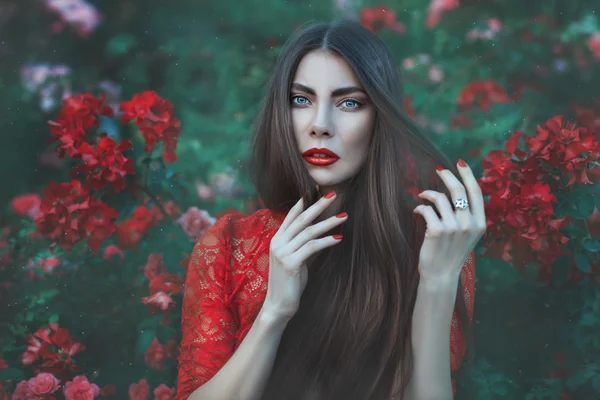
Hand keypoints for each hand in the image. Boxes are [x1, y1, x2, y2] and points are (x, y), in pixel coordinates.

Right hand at [263, 192, 346, 320]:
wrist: (278, 305)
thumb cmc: (289, 283)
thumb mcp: (296, 258)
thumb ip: (303, 244)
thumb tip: (319, 232)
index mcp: (277, 239)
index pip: (292, 215)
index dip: (305, 201)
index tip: (317, 189)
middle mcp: (278, 242)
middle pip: (302, 219)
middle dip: (318, 205)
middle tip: (333, 194)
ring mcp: (283, 252)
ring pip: (309, 231)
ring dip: (328, 222)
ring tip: (344, 216)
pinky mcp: (290, 263)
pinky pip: (312, 247)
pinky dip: (326, 241)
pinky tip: (339, 238)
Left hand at [413, 160, 485, 283]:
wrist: (441, 274)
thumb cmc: (452, 252)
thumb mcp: (468, 234)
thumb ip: (468, 215)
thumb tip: (459, 188)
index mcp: (480, 223)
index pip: (476, 192)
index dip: (468, 175)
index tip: (460, 163)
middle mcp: (469, 224)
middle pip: (458, 190)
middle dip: (447, 175)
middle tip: (438, 169)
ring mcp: (453, 227)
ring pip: (440, 198)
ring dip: (428, 193)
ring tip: (422, 195)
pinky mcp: (436, 231)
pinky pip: (426, 209)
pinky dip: (420, 208)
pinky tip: (417, 211)